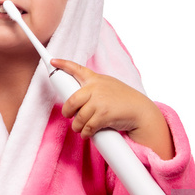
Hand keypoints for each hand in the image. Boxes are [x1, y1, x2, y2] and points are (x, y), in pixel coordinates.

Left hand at [51, 58, 174, 159]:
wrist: (141, 111)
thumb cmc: (123, 100)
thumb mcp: (108, 86)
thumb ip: (93, 89)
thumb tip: (76, 99)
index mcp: (96, 79)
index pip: (77, 69)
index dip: (63, 64)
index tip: (53, 61)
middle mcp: (96, 88)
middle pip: (71, 101)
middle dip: (67, 112)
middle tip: (69, 115)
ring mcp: (99, 102)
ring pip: (78, 118)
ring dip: (77, 126)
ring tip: (80, 128)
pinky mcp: (103, 115)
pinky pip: (87, 127)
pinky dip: (85, 133)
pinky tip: (87, 133)